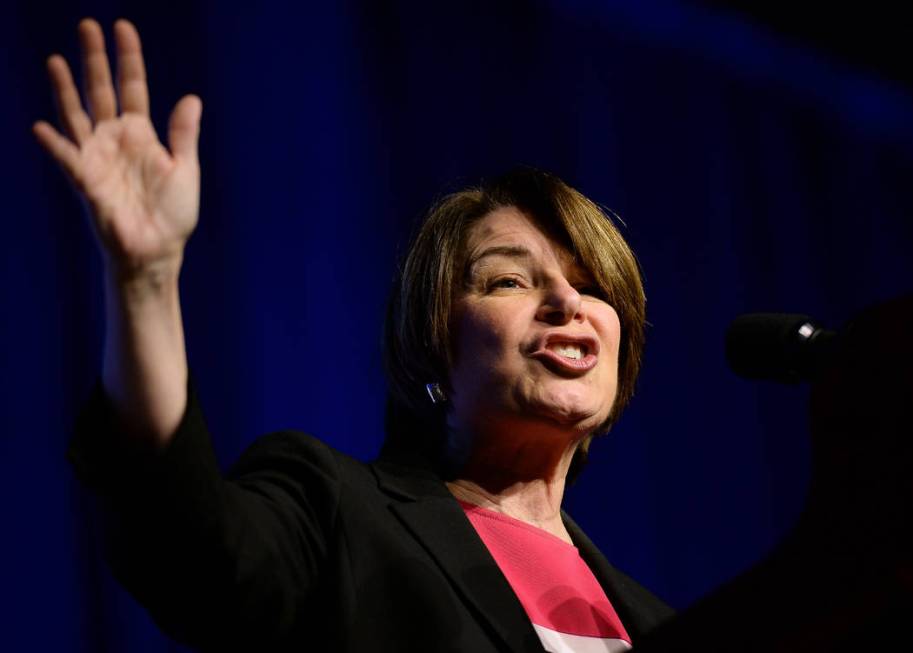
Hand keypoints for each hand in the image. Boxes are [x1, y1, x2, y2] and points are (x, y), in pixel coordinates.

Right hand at [33, 19, 201, 278]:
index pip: (133, 87)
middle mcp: (115, 140)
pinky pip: (67, 159)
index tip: (122, 28)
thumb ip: (183, 135)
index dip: (128, 58)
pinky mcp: (86, 181)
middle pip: (101, 91)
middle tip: (87, 25)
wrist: (157, 251)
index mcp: (142, 134)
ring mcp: (97, 157)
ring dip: (66, 89)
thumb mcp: (184, 170)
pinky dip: (55, 145)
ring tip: (57, 60)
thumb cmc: (173, 215)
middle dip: (95, 60)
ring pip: (77, 115)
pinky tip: (43, 129)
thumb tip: (191, 97)